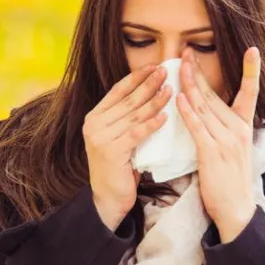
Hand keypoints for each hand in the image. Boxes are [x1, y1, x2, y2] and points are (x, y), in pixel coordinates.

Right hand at [84, 63, 171, 229]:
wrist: (108, 198)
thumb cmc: (119, 167)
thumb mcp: (118, 138)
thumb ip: (126, 119)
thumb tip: (150, 93)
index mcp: (94, 117)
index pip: (117, 91)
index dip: (136, 77)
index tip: (153, 66)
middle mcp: (94, 125)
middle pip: (127, 100)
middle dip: (148, 84)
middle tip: (166, 71)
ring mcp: (101, 138)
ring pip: (134, 115)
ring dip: (154, 101)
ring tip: (170, 90)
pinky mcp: (111, 152)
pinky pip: (136, 134)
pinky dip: (152, 124)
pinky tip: (165, 117)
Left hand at [175, 46, 261, 242]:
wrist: (237, 210)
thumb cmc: (231, 180)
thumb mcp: (234, 149)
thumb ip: (224, 128)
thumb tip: (207, 109)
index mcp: (244, 127)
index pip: (250, 92)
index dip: (252, 71)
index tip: (253, 49)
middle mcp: (238, 129)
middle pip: (215, 95)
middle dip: (199, 72)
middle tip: (186, 53)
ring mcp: (226, 140)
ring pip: (204, 107)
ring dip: (189, 86)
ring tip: (178, 67)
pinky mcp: (212, 153)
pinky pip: (197, 128)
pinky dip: (187, 112)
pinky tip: (178, 99)